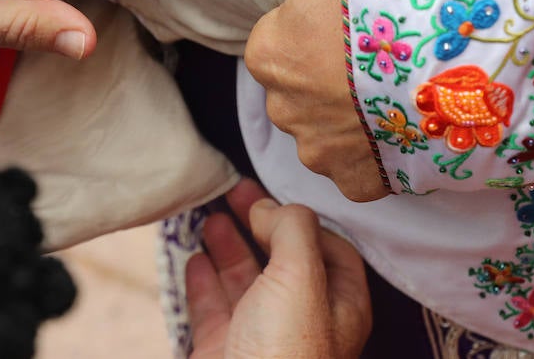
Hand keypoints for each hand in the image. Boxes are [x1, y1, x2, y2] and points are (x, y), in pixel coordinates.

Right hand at [187, 180, 370, 358]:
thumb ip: (292, 231)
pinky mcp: (224, 351)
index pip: (331, 248)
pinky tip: (193, 257)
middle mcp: (303, 320)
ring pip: (245, 280)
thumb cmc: (284, 357)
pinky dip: (202, 278)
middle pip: (282, 258)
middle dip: (259, 222)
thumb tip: (274, 207)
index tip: (272, 195)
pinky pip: (213, 307)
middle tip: (233, 190)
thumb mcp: (300, 278)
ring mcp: (261, 337)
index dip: (302, 219)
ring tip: (208, 214)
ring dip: (227, 244)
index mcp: (339, 305)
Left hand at [244, 0, 388, 201]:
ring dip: (353, 121)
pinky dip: (380, 157)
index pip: (280, 44)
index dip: (315, 33)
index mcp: (270, 51)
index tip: (352, 27)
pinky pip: (360, 171)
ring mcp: (318, 150)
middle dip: (329, 81)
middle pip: (300, 92)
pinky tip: (408, 131)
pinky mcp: (355, 182)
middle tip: (380, 60)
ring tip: (398, 94)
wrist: (451, 55)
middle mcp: (282, 106)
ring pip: (327, 134)